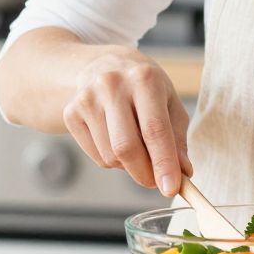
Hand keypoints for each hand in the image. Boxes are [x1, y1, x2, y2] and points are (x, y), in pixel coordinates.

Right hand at [60, 49, 190, 196]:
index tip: (171, 188)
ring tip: (136, 148)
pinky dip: (111, 161)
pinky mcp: (71, 113)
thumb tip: (182, 172)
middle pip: (127, 147)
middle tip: (155, 181)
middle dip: (144, 173)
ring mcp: (87, 98)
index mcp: (144, 78)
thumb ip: (177, 139)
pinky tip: (115, 141)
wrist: (101, 65)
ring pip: (110, 157)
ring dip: (128, 166)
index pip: (155, 130)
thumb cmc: (142, 87)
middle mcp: (112, 84)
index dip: (164, 163)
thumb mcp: (169, 102)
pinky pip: (96, 157)